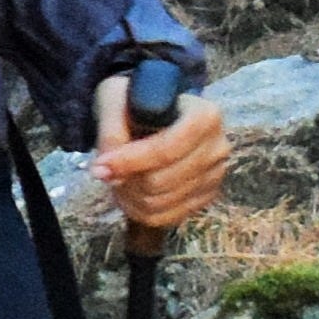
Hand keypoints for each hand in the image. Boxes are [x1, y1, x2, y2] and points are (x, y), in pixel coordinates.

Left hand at [92, 67, 229, 241]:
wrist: (155, 110)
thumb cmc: (136, 102)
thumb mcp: (116, 100)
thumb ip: (110, 132)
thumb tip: (107, 172)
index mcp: (205, 115)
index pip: (168, 149)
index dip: (131, 162)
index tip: (100, 166)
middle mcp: (217, 146)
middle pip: (162, 181)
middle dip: (126, 180)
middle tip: (106, 169)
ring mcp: (215, 175)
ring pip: (161, 203)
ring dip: (130, 197)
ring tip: (118, 178)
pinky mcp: (206, 197)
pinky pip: (166, 218)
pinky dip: (140, 211)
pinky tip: (130, 192)